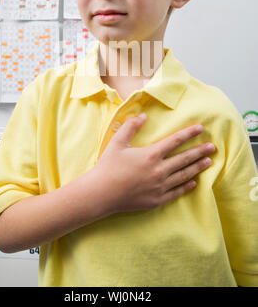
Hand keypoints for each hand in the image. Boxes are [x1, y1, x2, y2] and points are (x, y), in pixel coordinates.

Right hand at [95, 114, 214, 213]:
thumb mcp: (117, 142)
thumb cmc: (108, 166)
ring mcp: (159, 187)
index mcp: (150, 155)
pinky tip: (194, 182)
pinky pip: (176, 192)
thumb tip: (143, 115)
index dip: (188, 134)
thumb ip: (131, 126)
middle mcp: (158, 170)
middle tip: (213, 147)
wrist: (101, 193)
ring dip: (197, 168)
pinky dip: (186, 186)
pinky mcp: (156, 200)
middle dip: (200, 151)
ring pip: (183, 175)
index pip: (175, 141)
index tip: (200, 128)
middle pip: (184, 159)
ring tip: (208, 162)